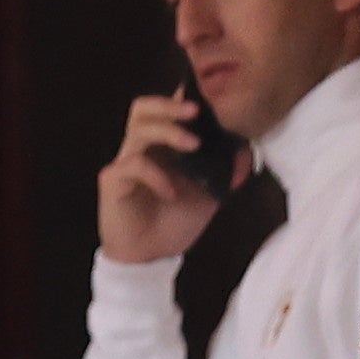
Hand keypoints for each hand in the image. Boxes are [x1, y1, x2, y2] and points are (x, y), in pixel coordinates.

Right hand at [96, 92, 230, 264]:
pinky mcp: (114, 181)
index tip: (209, 101)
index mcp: (161, 147)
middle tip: (196, 112)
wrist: (149, 259)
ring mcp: (125, 163)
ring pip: (139, 129)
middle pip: (143, 108)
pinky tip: (170, 192)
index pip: (166, 111)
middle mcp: (141, 149)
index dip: (182, 100)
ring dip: (169, 132)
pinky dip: (156, 175)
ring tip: (193, 146)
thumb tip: (245, 150)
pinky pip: (133, 165)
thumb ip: (226, 172)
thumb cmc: (174, 224)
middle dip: (170, 105)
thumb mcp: (209, 196)